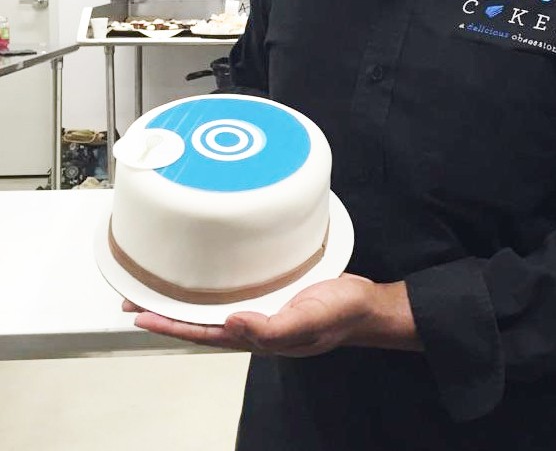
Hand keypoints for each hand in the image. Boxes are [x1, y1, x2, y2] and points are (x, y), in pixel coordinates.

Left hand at [122, 274, 418, 354]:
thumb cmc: (340, 315)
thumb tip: (232, 324)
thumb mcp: (307, 321)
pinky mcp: (275, 289)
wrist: (367, 304)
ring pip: (213, 304)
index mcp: (256, 335)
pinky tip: (209, 273)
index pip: (201, 332)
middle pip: (199, 320)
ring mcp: (263, 306)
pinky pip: (235, 288)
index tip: (139, 312)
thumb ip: (271, 328)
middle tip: (134, 296)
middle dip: (166, 311)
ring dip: (185, 297)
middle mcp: (252, 322)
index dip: (169, 323)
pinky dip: (214, 283)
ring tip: (159, 284)